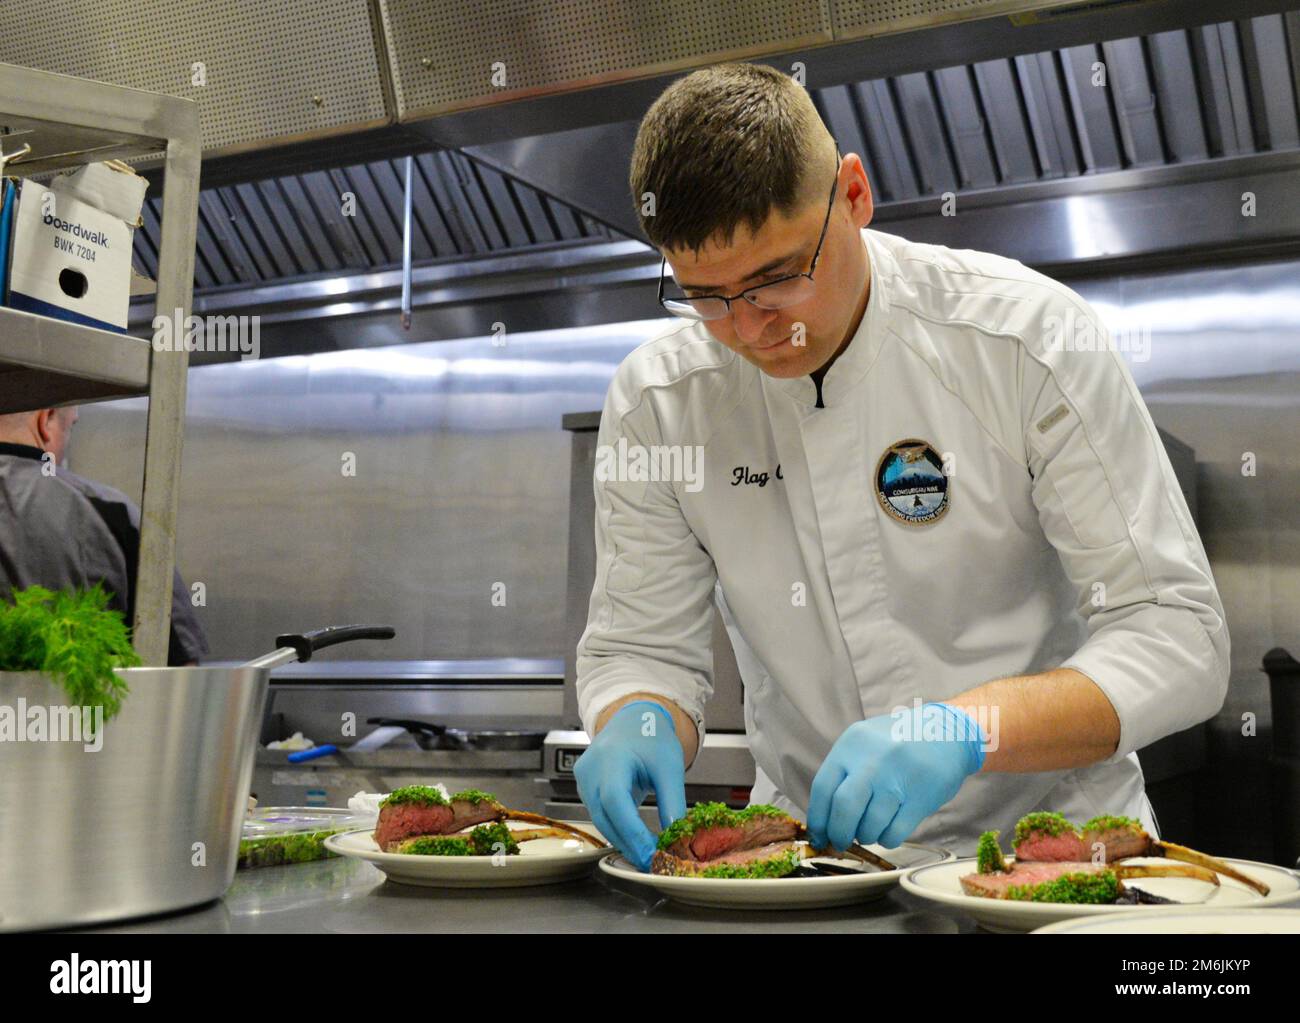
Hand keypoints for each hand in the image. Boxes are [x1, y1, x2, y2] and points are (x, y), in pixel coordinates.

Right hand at [573, 701, 687, 870]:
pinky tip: (634, 839)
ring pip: (600, 819)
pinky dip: (616, 828)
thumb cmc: (651, 737)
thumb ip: (672, 801)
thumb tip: (676, 836)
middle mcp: (590, 769)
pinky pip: (598, 814)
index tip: (652, 853)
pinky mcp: (584, 787)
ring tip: (647, 854)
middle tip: (653, 862)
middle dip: (629, 843)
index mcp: (611, 757)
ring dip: (622, 839)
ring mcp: (583, 779)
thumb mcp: (669, 766)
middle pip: (605, 816)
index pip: (616, 801)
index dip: (632, 832)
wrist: (632, 720)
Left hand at [807, 702, 984, 850]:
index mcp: (851, 744)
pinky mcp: (920, 798)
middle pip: (843, 809)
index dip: (817, 819)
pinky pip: (894, 832)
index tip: (818, 837)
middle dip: (838, 834)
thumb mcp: (865, 742)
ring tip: (870, 830)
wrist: (948, 732)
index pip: (822, 789)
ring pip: (869, 825)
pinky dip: (887, 839)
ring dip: (866, 836)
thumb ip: (844, 772)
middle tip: (840, 843)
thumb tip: (823, 819)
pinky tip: (889, 830)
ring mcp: (897, 779)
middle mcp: (871, 761)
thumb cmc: (899, 742)